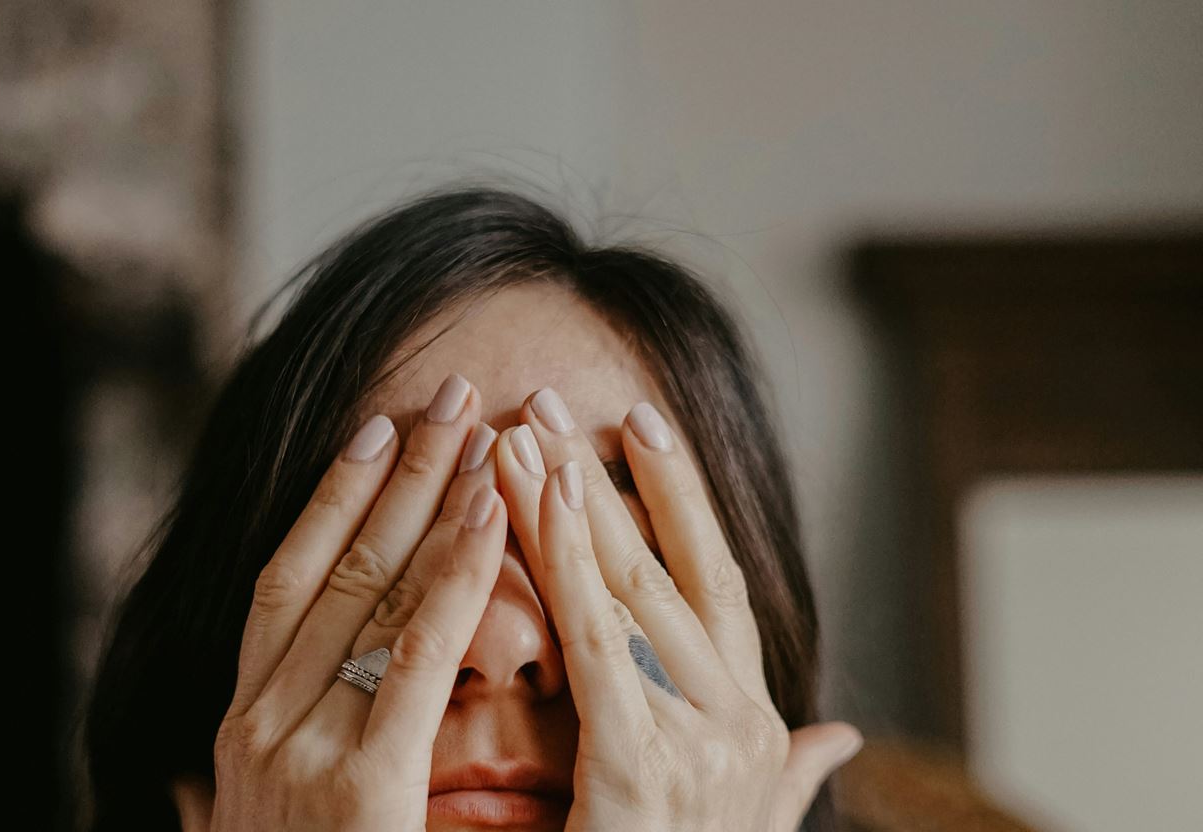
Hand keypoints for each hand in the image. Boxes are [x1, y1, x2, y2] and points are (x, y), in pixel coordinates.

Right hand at [203, 374, 507, 830]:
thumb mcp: (287, 811)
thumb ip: (301, 749)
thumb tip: (297, 706)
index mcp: (246, 724)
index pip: (292, 580)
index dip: (335, 497)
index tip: (378, 429)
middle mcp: (257, 722)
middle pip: (335, 565)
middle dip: (395, 470)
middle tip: (445, 390)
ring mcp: (295, 751)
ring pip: (371, 590)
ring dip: (430, 496)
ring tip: (481, 421)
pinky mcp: (353, 789)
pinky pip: (415, 656)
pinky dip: (454, 574)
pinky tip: (494, 510)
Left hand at [496, 387, 862, 830]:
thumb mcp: (751, 822)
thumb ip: (793, 773)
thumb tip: (843, 733)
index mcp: (753, 719)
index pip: (715, 583)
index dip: (681, 499)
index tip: (642, 426)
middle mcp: (740, 718)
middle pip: (666, 569)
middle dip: (609, 480)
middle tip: (556, 398)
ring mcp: (702, 740)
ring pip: (629, 589)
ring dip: (575, 500)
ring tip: (526, 425)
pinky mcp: (646, 769)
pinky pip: (596, 646)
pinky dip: (565, 565)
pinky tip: (529, 497)